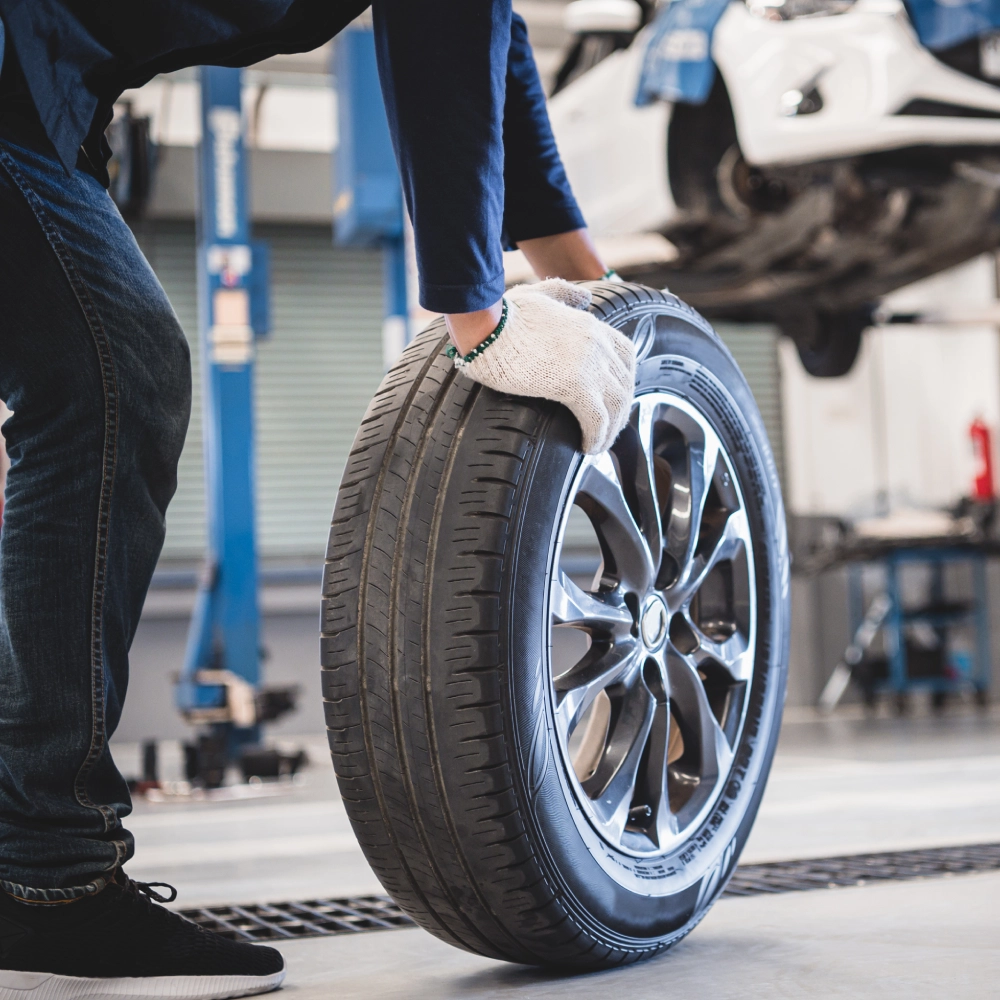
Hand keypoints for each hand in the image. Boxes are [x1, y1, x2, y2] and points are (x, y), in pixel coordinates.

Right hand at [450, 279, 635, 454]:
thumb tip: (585, 297)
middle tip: (608, 430)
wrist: (488, 327)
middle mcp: (597, 344)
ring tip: (598, 446)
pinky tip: (588, 448)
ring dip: (610, 431)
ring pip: (616, 406)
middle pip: (625, 384)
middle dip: (620, 411)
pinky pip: (598, 420)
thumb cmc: (503, 314)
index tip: (614, 398)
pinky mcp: (576, 385)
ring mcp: (590, 364)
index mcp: (591, 325)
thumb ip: (565, 292)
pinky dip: (597, 438)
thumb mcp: (539, 294)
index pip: (626, 355)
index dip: (624, 380)